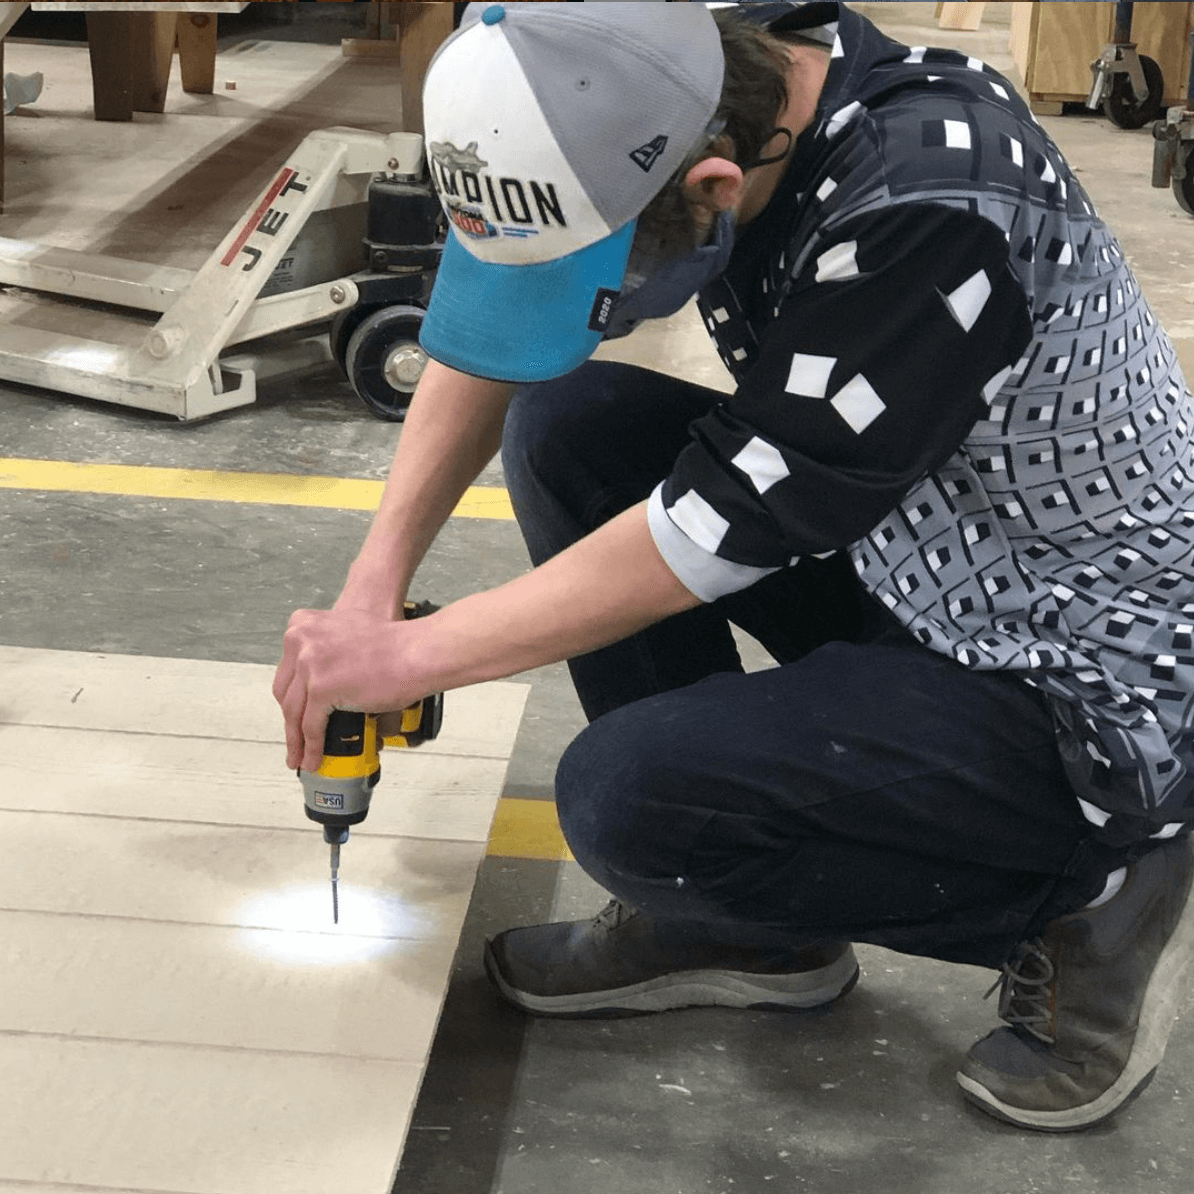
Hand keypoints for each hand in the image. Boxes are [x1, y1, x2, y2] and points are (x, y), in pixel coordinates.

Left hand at [272, 608, 423, 772]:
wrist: (416, 651)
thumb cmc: (395, 645)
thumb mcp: (348, 635)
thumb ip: (329, 653)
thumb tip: (328, 685)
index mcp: (305, 624)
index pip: (287, 671)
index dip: (291, 698)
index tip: (293, 713)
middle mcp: (302, 641)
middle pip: (286, 693)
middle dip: (290, 721)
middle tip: (295, 739)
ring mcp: (309, 663)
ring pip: (294, 713)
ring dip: (296, 740)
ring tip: (301, 757)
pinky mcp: (322, 687)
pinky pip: (311, 726)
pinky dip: (312, 746)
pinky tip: (314, 758)